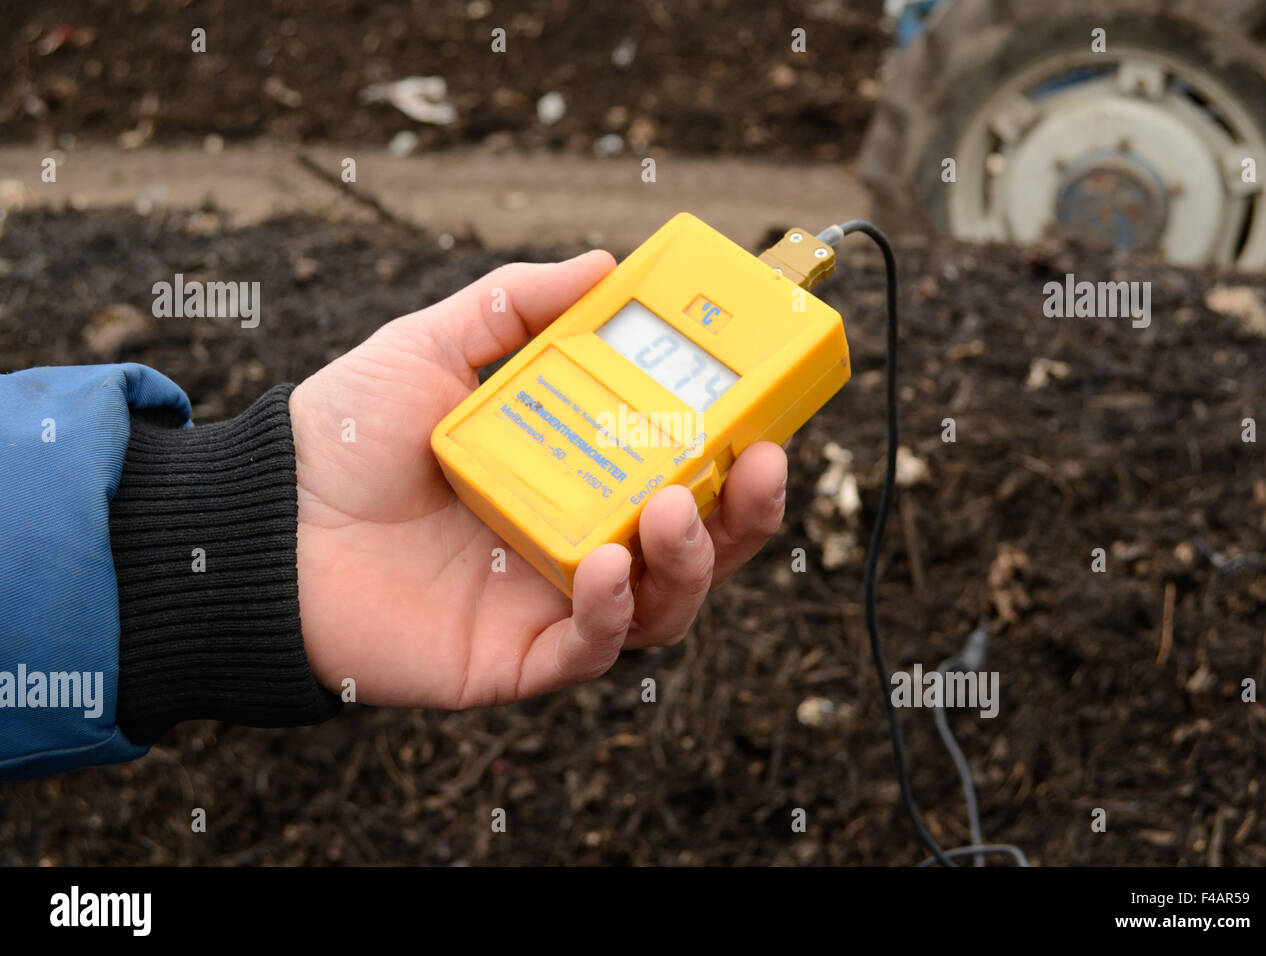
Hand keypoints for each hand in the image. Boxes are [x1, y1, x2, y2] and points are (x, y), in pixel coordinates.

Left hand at [289, 252, 786, 708]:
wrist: (261, 522)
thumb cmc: (346, 436)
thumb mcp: (435, 346)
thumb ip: (515, 303)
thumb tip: (602, 262)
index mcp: (577, 473)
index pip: (683, 468)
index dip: (738, 448)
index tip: (769, 408)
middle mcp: (580, 539)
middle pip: (698, 545)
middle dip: (747, 513)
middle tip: (761, 460)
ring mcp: (552, 603)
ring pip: (664, 606)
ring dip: (690, 561)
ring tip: (673, 507)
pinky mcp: (516, 659)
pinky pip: (590, 652)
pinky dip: (611, 615)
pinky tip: (604, 565)